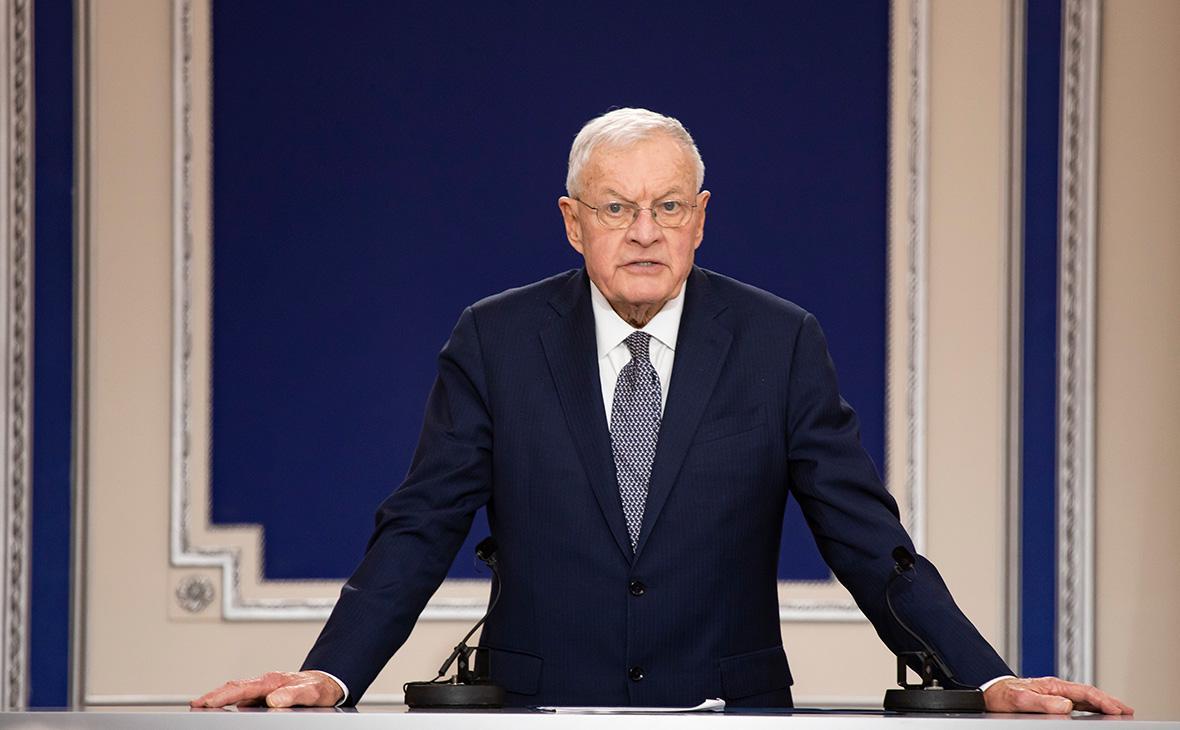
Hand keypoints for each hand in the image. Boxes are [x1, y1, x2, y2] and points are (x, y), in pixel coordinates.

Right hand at [190, 670, 343, 708]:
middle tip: (195, 704)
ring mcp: (264, 689)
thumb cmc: (320, 687)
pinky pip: (243, 697)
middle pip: (233, 687)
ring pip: (236, 691)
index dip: (222, 695)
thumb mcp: (312, 693)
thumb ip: (294, 695)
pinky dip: (229, 701)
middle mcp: (266, 683)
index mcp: (273, 681)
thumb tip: (273, 700)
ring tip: (201, 706)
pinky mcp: (265, 695)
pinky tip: (223, 709)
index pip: (242, 688)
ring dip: (218, 698)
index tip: (206, 702)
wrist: (328, 683)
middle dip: (213, 695)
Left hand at [983, 676, 1132, 714]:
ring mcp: (1054, 693)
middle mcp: (1055, 688)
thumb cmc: (1001, 695)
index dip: (1103, 700)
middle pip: (1088, 693)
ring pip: (1084, 698)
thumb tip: (1067, 705)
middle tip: (1128, 711)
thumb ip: (1042, 702)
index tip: (1117, 709)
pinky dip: (1091, 707)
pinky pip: (1077, 703)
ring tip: (1119, 711)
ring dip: (1102, 704)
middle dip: (1109, 701)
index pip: (1083, 692)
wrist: (988, 694)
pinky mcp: (1051, 700)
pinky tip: (1097, 713)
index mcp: (1051, 685)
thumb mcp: (1019, 700)